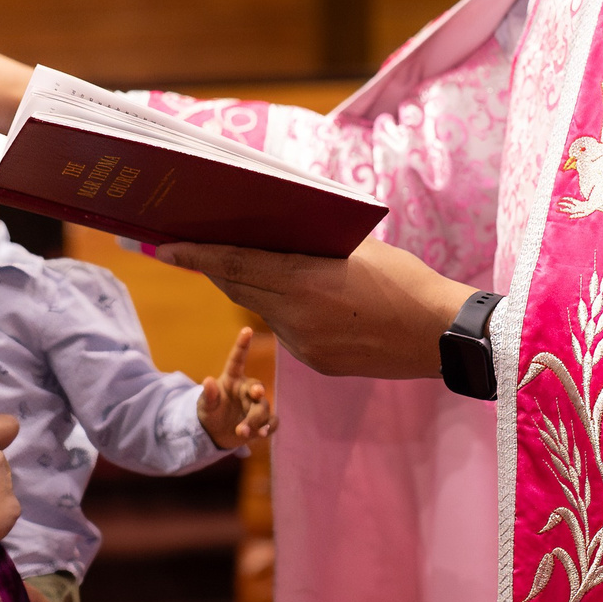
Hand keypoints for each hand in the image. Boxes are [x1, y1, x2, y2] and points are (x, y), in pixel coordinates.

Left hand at [155, 238, 468, 379]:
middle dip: (214, 268)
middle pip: (239, 287)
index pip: (234, 263)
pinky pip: (289, 331)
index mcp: (303, 280)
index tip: (162, 247)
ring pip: (265, 310)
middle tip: (188, 249)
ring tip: (255, 267)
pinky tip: (305, 301)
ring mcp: (303, 344)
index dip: (195, 254)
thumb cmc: (406, 280)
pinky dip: (287, 312)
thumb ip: (314, 246)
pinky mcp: (316, 363)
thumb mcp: (358, 249)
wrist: (440, 334)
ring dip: (256, 289)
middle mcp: (295, 316)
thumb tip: (281, 238)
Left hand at [198, 328, 277, 448]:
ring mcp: (256, 405)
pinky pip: (272, 422)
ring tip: (241, 431)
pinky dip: (268, 428)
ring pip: (263, 408)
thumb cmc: (210, 413)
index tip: (247, 329)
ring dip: (255, 419)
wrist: (217, 433)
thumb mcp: (205, 406)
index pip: (238, 359)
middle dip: (258, 390)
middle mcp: (246, 390)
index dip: (242, 344)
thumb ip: (209, 395)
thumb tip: (208, 380)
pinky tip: (261, 434)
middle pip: (257, 388)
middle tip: (256, 392)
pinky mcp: (263, 421)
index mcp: (232, 380)